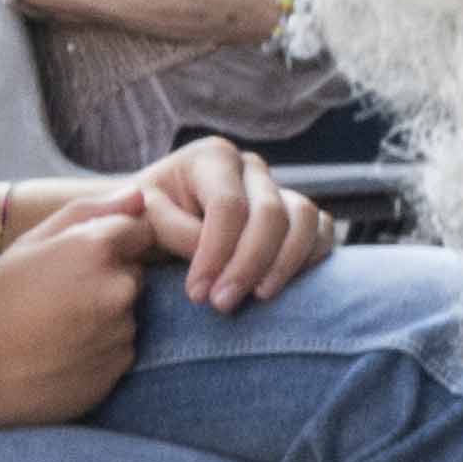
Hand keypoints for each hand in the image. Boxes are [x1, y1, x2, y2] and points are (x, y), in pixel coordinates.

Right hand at [0, 201, 170, 425]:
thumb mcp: (31, 242)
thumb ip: (89, 211)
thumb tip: (138, 196)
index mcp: (97, 248)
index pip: (141, 231)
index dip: (115, 241)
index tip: (83, 257)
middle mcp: (120, 287)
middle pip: (135, 272)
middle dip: (110, 276)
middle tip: (63, 293)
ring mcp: (122, 329)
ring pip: (128, 311)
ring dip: (106, 312)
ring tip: (60, 324)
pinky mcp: (120, 364)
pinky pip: (121, 345)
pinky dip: (101, 344)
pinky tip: (65, 348)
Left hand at [99, 134, 329, 312]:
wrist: (153, 224)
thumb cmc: (143, 222)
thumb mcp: (140, 221)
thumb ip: (170, 228)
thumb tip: (205, 246)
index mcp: (211, 157)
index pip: (227, 205)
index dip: (216, 253)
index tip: (197, 294)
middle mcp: (250, 167)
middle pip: (269, 214)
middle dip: (248, 264)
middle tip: (222, 304)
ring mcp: (277, 188)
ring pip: (304, 219)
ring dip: (285, 263)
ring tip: (258, 297)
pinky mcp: (295, 214)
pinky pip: (322, 231)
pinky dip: (310, 257)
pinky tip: (279, 286)